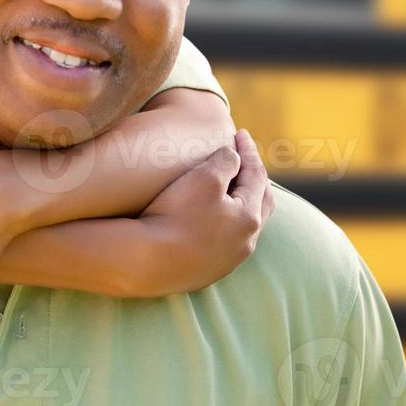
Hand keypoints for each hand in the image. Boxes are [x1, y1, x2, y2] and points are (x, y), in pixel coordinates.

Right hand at [132, 129, 275, 295]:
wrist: (145, 262)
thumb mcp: (204, 177)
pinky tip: (211, 216)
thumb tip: (234, 158)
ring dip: (241, 201)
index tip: (240, 133)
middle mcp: (245, 243)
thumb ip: (227, 160)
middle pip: (259, 203)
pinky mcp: (208, 271)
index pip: (257, 176)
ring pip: (244, 225)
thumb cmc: (176, 215)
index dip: (249, 151)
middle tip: (245, 159)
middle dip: (254, 177)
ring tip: (232, 186)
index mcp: (250, 218)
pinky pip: (225, 241)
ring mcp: (227, 261)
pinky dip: (225, 222)